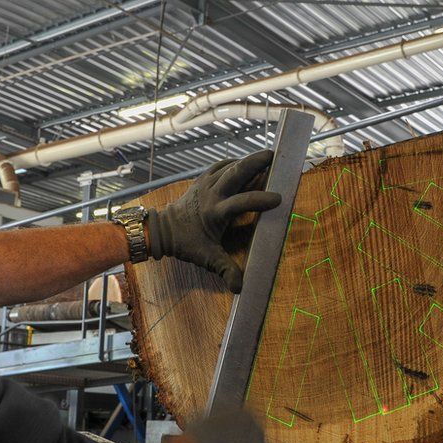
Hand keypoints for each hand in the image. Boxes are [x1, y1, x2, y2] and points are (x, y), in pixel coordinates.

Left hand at [146, 149, 280, 292]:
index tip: (279, 198)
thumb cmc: (187, 244)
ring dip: (247, 160)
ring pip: (228, 166)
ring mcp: (205, 184)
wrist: (163, 230)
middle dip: (254, 162)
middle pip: (235, 173)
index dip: (260, 200)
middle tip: (274, 155)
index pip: (241, 203)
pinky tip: (244, 164)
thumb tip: (240, 287)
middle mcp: (211, 194)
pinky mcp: (201, 180)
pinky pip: (220, 166)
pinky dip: (233, 163)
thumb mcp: (207, 258)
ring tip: (266, 156)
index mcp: (214, 213)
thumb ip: (226, 270)